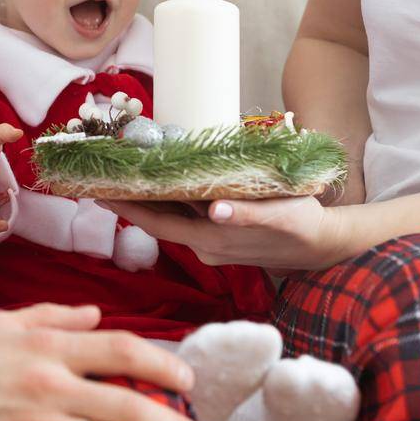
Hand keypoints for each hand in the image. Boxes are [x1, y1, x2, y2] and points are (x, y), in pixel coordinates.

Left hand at [98, 195, 351, 272]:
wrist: (323, 247)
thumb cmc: (303, 226)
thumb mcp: (281, 215)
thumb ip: (247, 215)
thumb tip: (215, 210)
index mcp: (211, 241)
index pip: (157, 224)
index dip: (126, 208)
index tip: (96, 190)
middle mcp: (203, 246)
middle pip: (156, 221)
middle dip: (126, 200)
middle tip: (96, 174)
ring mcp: (210, 244)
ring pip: (169, 219)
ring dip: (145, 200)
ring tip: (120, 173)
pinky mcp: (218, 237)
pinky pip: (184, 219)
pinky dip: (167, 202)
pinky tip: (158, 184)